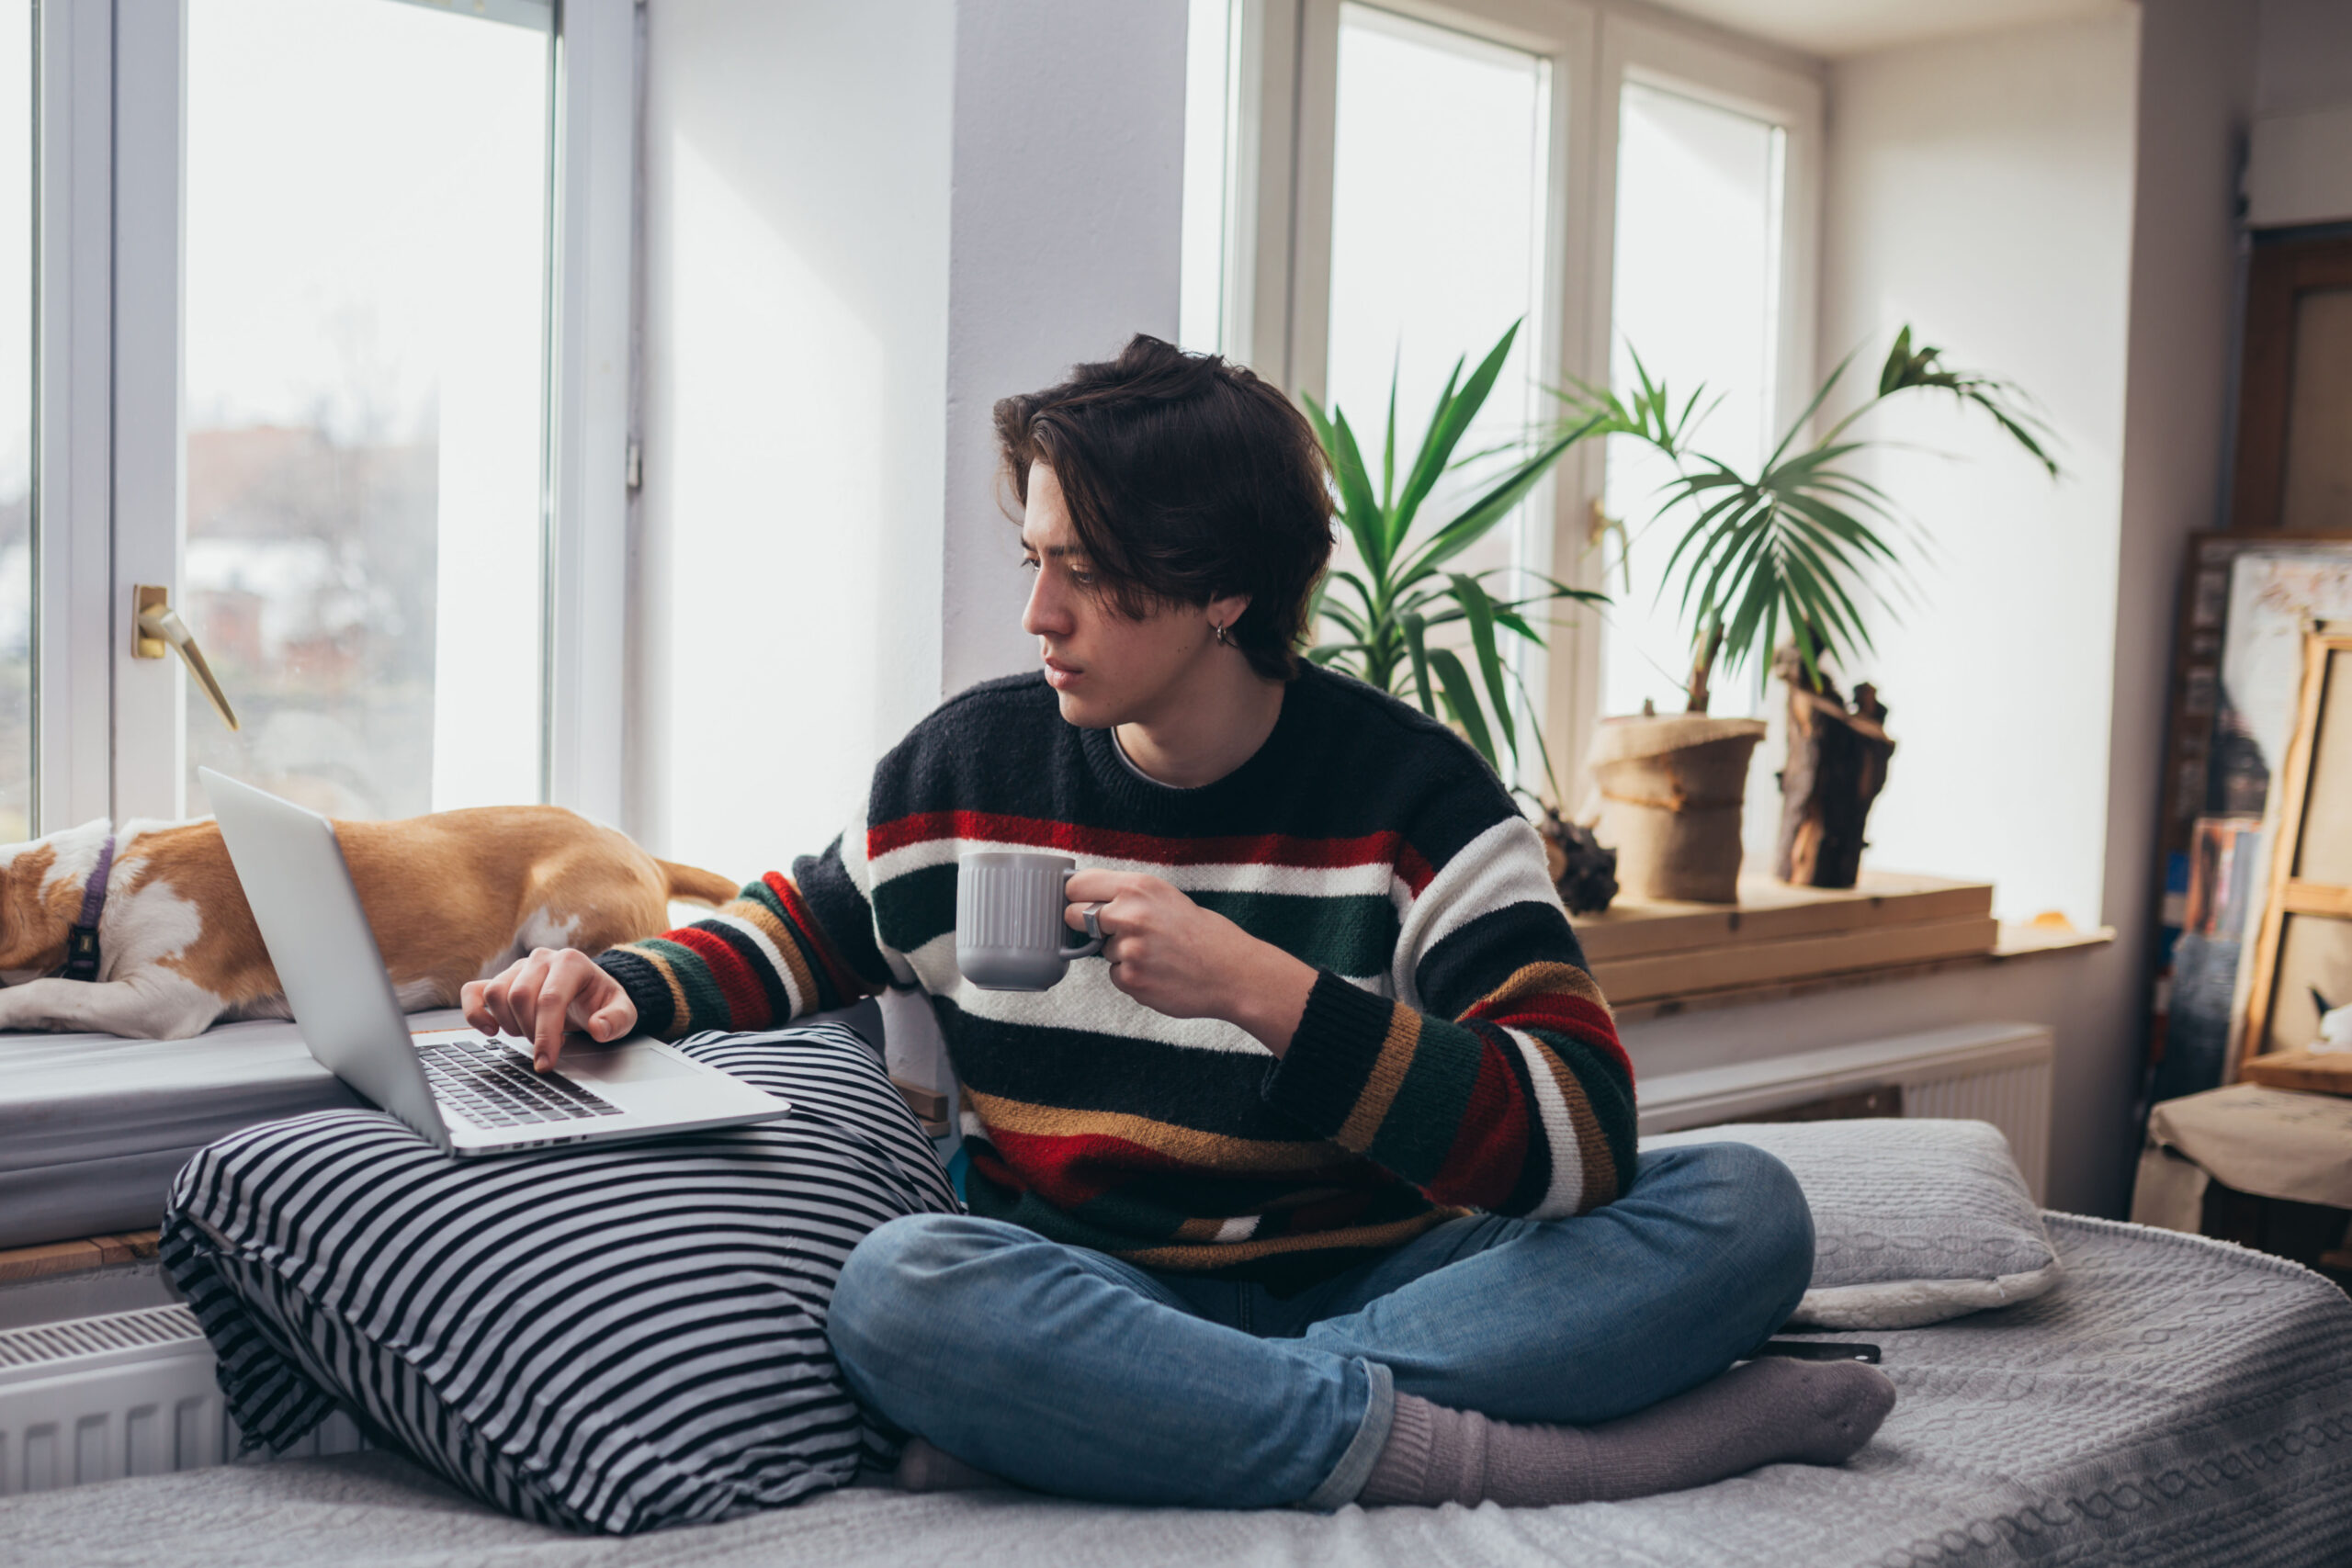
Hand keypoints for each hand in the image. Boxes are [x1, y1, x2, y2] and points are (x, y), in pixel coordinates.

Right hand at [461, 948, 637, 1070]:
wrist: (589, 990)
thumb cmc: (602, 1001)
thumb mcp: (623, 1011)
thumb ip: (617, 1019)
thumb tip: (599, 1028)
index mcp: (572, 962)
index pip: (550, 999)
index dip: (546, 1034)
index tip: (546, 1062)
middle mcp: (542, 959)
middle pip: (520, 996)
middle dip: (530, 1031)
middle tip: (545, 1047)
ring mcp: (519, 967)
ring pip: (496, 994)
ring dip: (508, 1023)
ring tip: (529, 1034)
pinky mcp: (502, 979)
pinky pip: (474, 990)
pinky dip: (475, 1011)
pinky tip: (489, 1029)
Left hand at [1064, 871, 1315, 1054]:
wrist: (1232, 972)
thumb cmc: (1201, 933)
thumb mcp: (1165, 897)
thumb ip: (1127, 896)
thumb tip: (1086, 898)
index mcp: (1139, 887)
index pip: (1076, 884)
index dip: (1076, 896)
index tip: (1081, 903)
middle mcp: (1129, 914)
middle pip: (1073, 915)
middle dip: (1086, 924)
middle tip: (1114, 931)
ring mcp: (1128, 948)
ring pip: (1101, 950)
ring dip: (1121, 954)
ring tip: (1157, 955)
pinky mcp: (1130, 979)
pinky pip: (1115, 975)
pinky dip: (1132, 976)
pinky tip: (1159, 972)